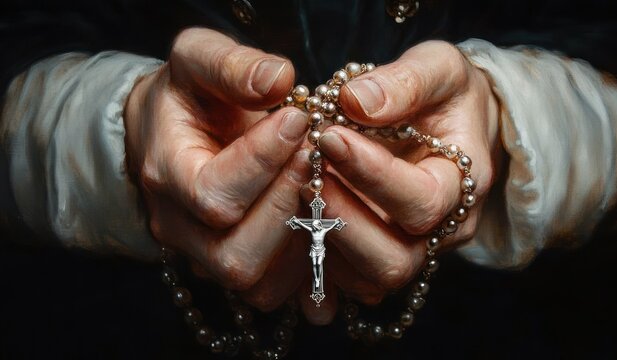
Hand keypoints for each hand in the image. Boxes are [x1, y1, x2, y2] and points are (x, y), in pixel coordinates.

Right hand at [124, 27, 309, 310]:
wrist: (174, 134)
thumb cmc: (188, 98)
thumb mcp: (197, 60)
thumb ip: (230, 65)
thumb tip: (279, 77)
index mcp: (166, 174)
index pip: (213, 193)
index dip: (263, 160)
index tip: (298, 118)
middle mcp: (181, 228)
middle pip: (235, 253)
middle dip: (287, 203)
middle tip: (315, 154)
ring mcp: (207, 255)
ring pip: (257, 283)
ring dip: (301, 237)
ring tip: (319, 184)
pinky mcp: (238, 267)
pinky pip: (276, 290)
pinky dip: (305, 261)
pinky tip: (318, 214)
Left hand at [309, 41, 500, 313]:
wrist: (448, 124)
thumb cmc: (445, 96)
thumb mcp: (438, 69)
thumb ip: (405, 82)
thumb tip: (356, 101)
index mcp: (462, 185)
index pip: (421, 201)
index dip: (371, 174)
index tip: (328, 136)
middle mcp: (439, 231)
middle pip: (395, 261)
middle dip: (342, 220)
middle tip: (307, 173)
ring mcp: (410, 250)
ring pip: (367, 281)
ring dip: (325, 240)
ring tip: (299, 188)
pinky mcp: (378, 259)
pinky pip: (347, 282)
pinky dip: (317, 256)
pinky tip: (296, 213)